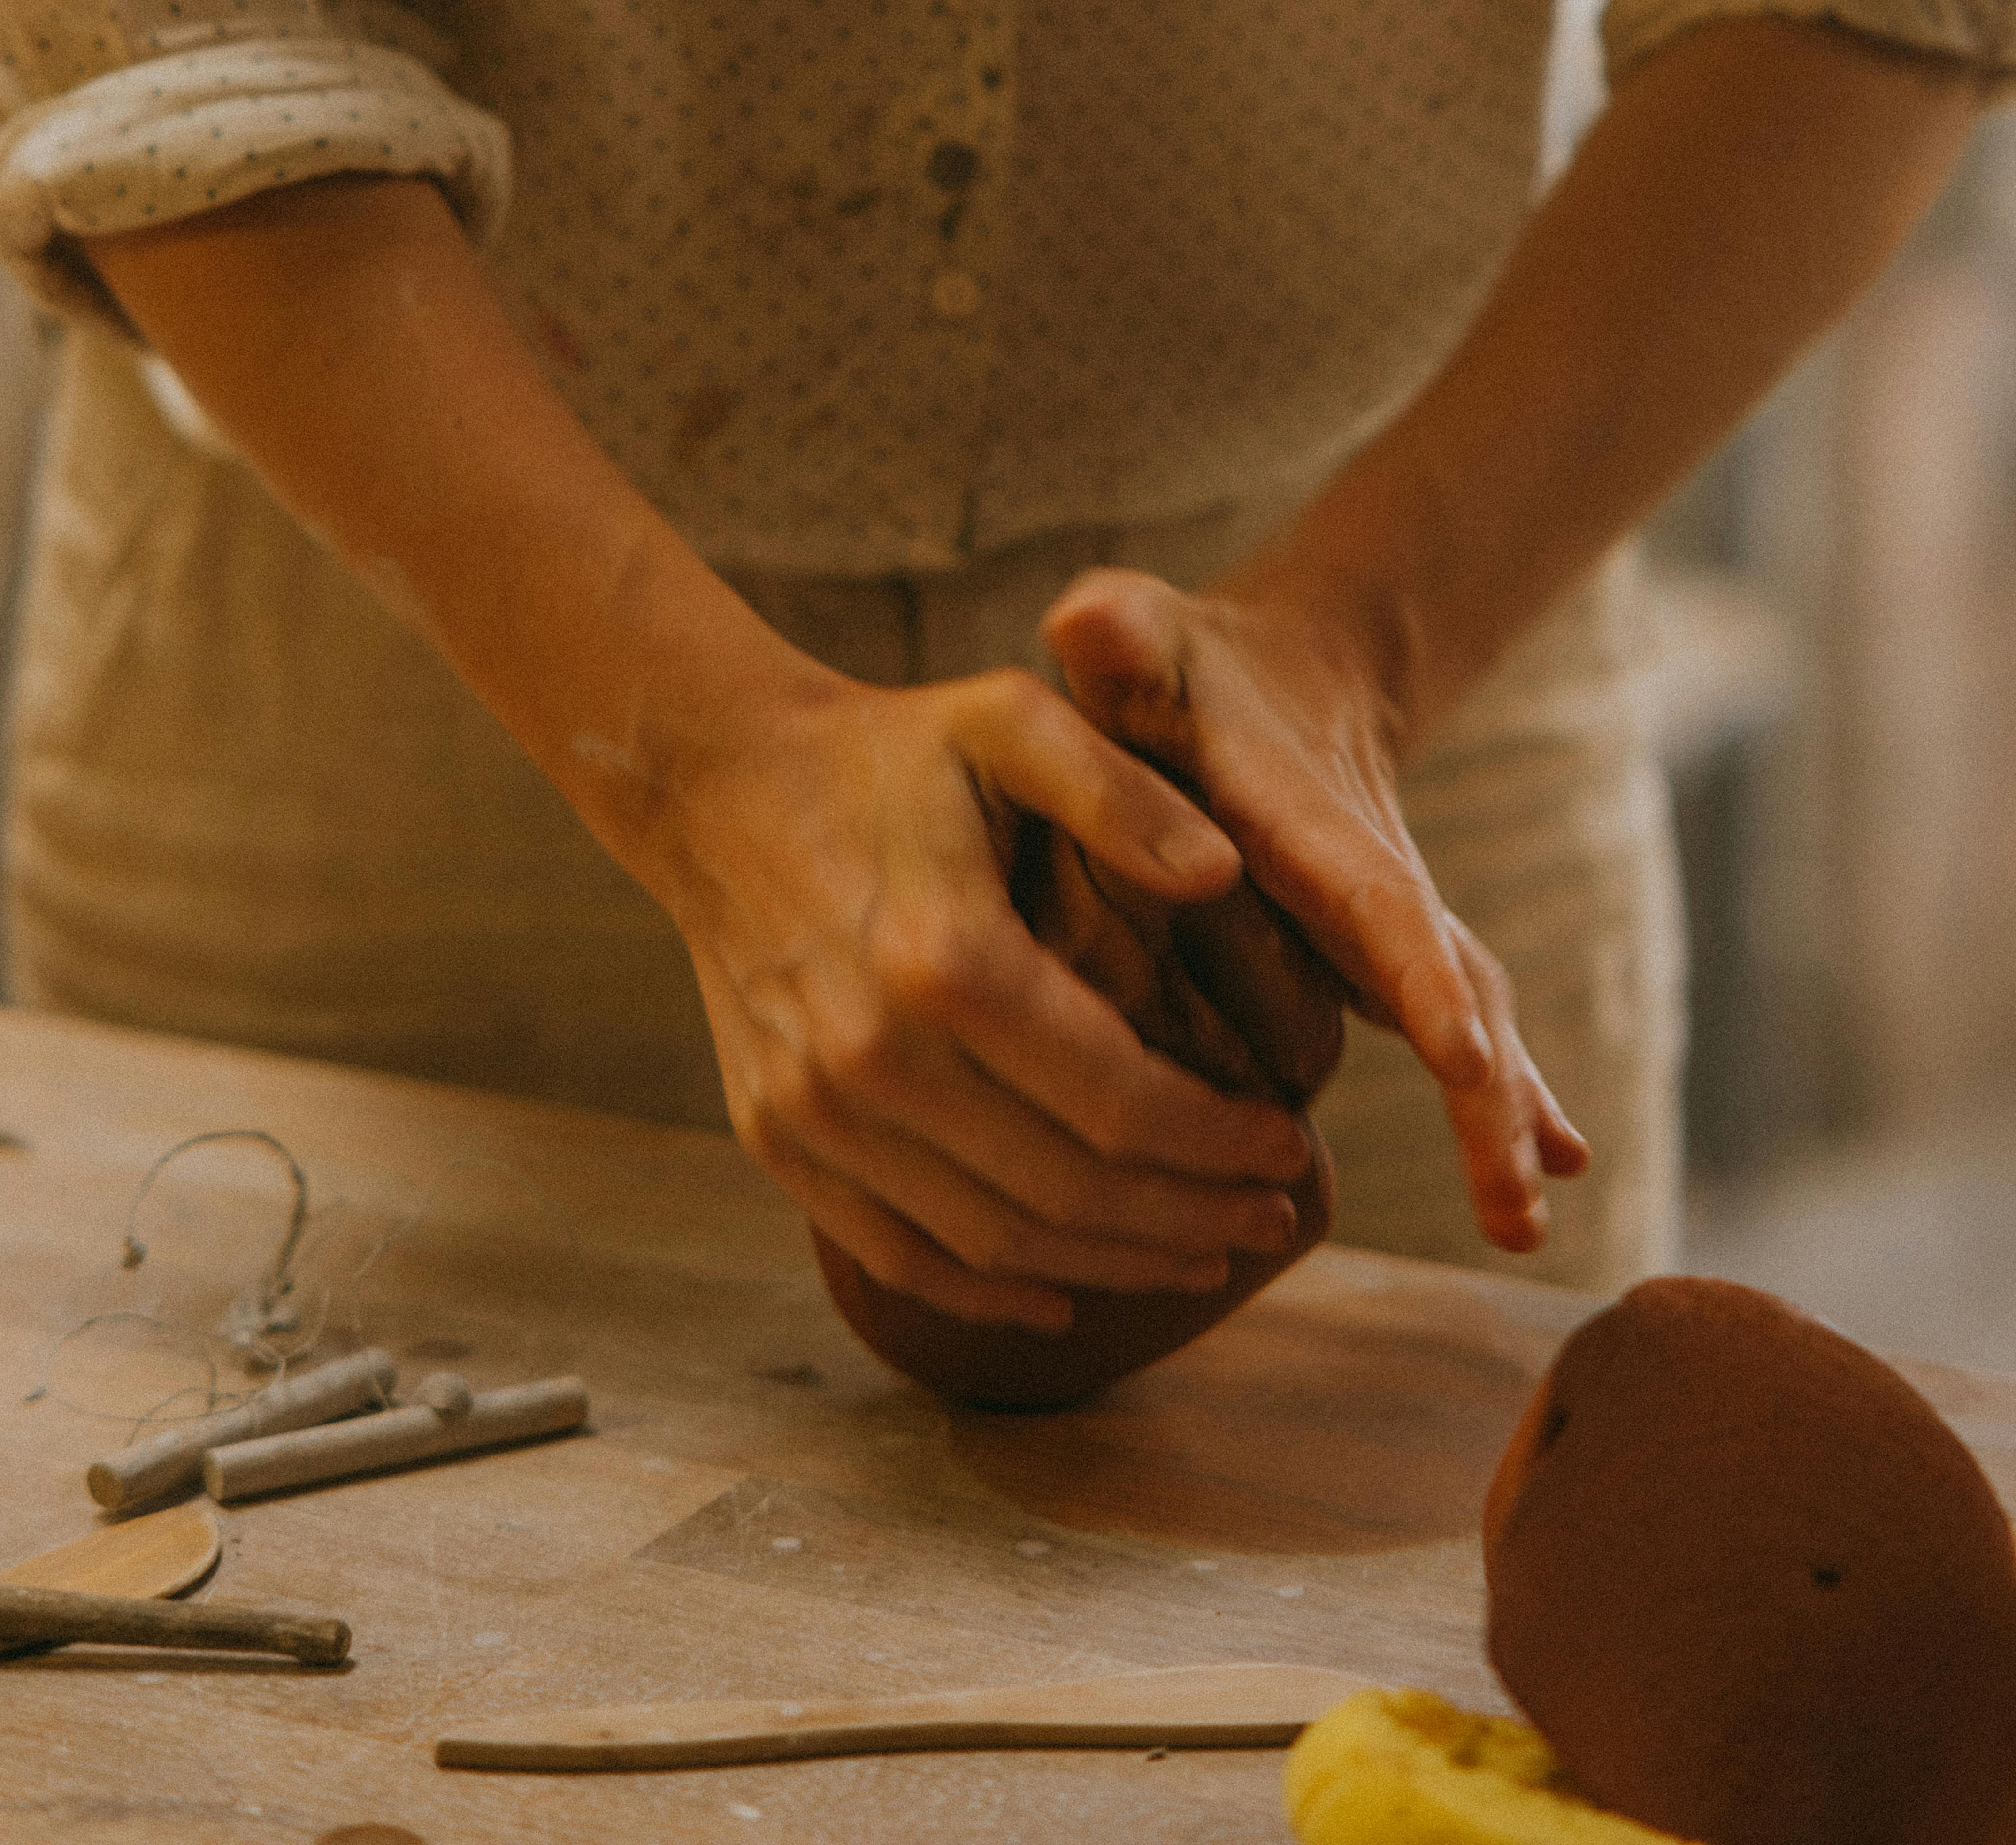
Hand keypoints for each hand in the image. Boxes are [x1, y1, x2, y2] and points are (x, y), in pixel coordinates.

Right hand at [627, 664, 1318, 1329]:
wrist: (723, 788)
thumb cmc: (890, 752)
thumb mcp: (1010, 721)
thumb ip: (1122, 791)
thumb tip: (1224, 873)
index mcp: (946, 958)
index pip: (1118, 1100)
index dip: (1219, 1140)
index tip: (1292, 1146)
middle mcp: (872, 1054)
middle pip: (1067, 1190)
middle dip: (1190, 1213)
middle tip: (1272, 1213)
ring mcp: (815, 1109)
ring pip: (993, 1241)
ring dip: (1113, 1263)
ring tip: (1202, 1248)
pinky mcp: (777, 1137)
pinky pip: (898, 1253)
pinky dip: (990, 1294)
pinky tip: (1066, 1295)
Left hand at [1039, 565, 1588, 1250]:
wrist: (1261, 678)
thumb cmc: (1174, 668)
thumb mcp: (1140, 642)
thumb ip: (1121, 637)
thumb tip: (1089, 619)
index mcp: (1309, 823)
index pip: (1372, 902)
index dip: (1415, 972)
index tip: (1462, 1051)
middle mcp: (1367, 885)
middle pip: (1445, 985)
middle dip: (1487, 1079)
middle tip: (1524, 1173)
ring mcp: (1384, 937)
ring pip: (1466, 1032)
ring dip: (1497, 1124)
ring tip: (1523, 1219)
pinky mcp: (1380, 971)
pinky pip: (1457, 1047)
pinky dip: (1499, 1116)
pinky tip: (1541, 1189)